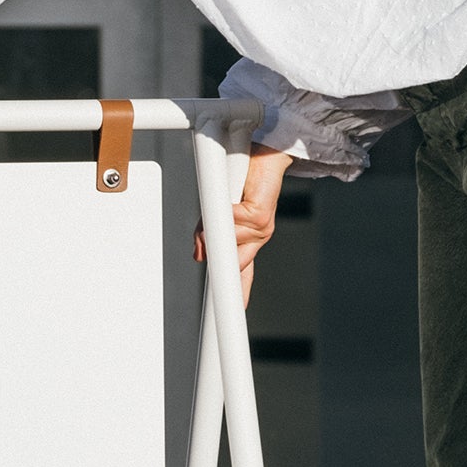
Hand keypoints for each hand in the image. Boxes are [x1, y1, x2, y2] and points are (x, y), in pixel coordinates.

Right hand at [195, 143, 293, 304]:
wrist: (266, 153)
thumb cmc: (244, 175)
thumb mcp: (220, 210)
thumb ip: (209, 235)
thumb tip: (200, 255)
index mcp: (249, 240)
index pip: (243, 276)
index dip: (238, 294)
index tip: (234, 313)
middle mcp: (257, 238)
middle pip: (232, 263)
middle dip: (215, 252)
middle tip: (212, 243)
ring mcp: (261, 230)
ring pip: (228, 242)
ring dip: (218, 222)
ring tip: (225, 201)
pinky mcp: (260, 217)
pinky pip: (234, 224)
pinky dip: (227, 211)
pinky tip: (233, 197)